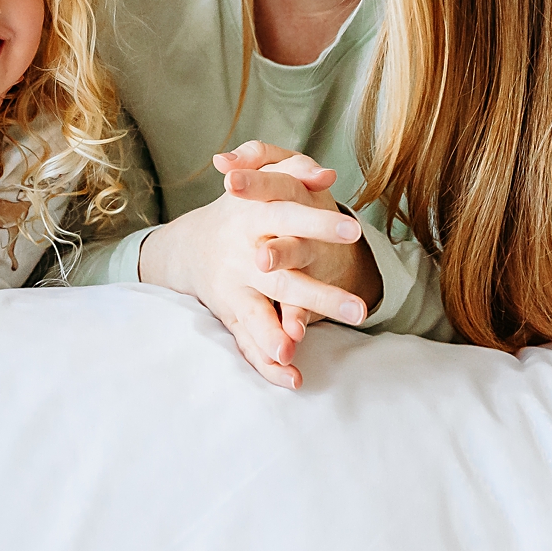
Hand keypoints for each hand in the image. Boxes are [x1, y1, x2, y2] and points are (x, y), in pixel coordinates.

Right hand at [138, 146, 371, 390]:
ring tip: (292, 352)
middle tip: (358, 311)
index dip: (319, 223)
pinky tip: (293, 380)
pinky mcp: (233, 316)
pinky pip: (249, 343)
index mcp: (253, 216)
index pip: (289, 216)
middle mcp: (242, 255)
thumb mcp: (264, 179)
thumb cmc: (245, 206)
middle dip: (317, 295)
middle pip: (282, 276)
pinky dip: (267, 363)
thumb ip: (293, 171)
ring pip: (258, 316)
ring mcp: (235, 289)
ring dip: (275, 335)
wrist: (193, 245)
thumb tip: (325, 174)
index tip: (354, 230)